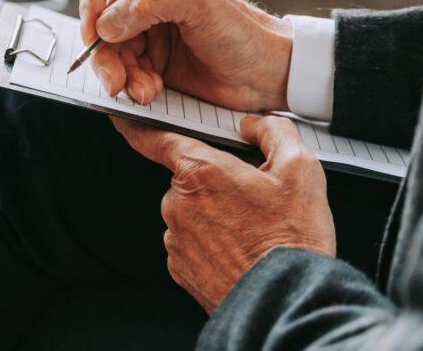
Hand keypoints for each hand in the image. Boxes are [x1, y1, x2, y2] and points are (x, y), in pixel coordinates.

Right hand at [74, 0, 291, 111]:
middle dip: (103, 52)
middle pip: (96, 19)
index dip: (89, 1)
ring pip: (106, 50)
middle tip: (115, 78)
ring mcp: (144, 29)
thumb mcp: (199, 3)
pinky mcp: (149, 60)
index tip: (94, 33)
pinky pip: (122, 71)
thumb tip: (105, 24)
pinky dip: (131, 85)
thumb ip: (148, 3)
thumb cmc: (243, 31)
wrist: (267, 75)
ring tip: (143, 90)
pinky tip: (151, 91)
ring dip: (119, 74)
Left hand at [112, 114, 335, 313]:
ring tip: (252, 234)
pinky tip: (240, 254)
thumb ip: (273, 132)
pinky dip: (211, 245)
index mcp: (200, 171)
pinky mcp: (179, 269)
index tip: (123, 120)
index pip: (156, 139)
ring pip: (191, 213)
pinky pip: (190, 244)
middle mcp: (178, 203)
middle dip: (215, 184)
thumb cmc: (292, 238)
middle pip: (188, 179)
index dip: (137, 127)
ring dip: (214, 216)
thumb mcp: (300, 168)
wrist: (286, 303)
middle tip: (253, 202)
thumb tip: (252, 126)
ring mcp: (176, 239)